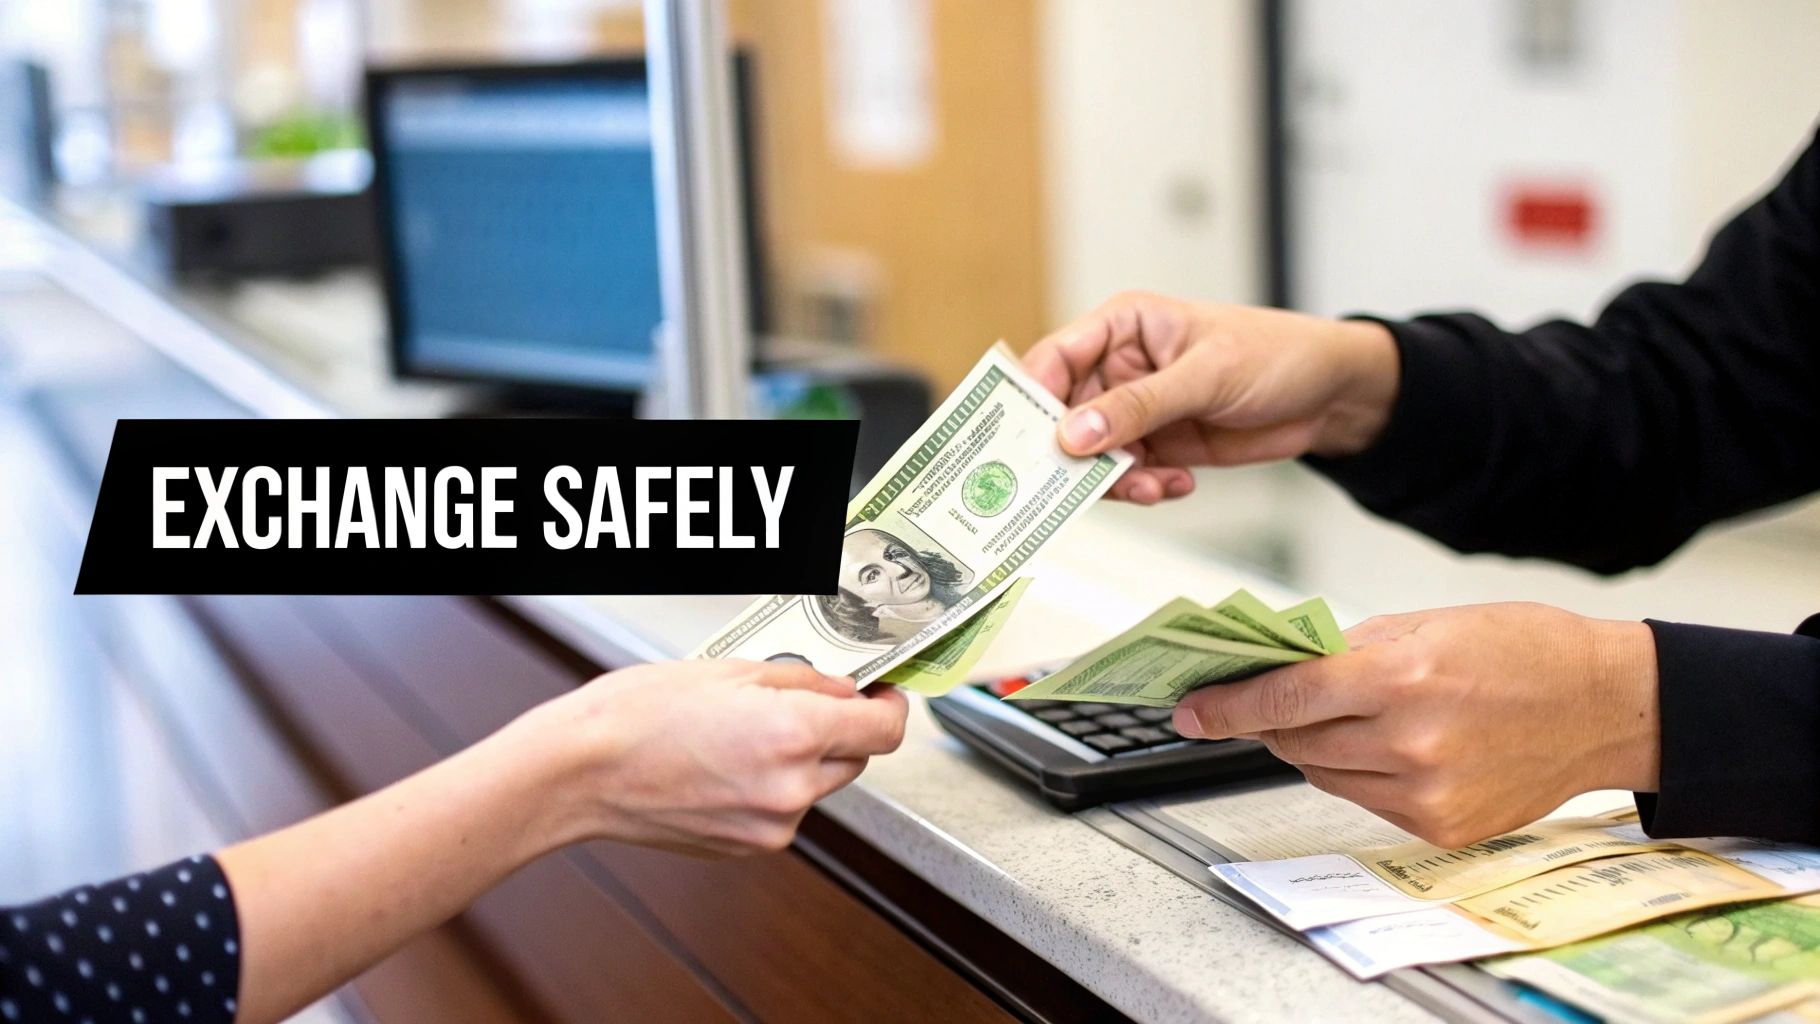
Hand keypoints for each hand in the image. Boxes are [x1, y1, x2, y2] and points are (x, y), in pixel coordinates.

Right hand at [521, 660, 908, 856]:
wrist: (581, 772)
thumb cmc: (638, 714)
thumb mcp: (732, 670)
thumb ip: (803, 681)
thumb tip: (843, 688)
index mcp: (795, 733)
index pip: (884, 729)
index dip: (892, 706)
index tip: (886, 694)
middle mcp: (791, 787)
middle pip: (857, 758)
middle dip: (841, 728)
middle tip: (802, 702)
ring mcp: (770, 825)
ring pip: (818, 785)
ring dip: (803, 758)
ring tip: (743, 732)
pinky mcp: (748, 847)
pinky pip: (783, 810)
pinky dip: (772, 785)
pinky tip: (727, 762)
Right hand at [1023, 291, 1400, 502]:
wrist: (1329, 395)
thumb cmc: (1275, 354)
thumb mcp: (1206, 374)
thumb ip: (1139, 405)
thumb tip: (1074, 433)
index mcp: (1121, 326)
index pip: (1053, 358)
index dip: (1032, 398)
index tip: (1029, 439)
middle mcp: (1118, 368)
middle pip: (1063, 416)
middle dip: (1072, 454)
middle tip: (1077, 485)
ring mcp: (1136, 411)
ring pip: (1092, 455)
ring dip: (1114, 479)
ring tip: (1152, 485)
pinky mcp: (1157, 445)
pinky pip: (1128, 477)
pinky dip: (1145, 488)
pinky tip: (1177, 483)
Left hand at [1172, 603, 1659, 847]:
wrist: (1606, 705)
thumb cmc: (1523, 650)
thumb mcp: (1427, 623)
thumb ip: (1347, 649)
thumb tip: (1277, 667)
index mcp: (1402, 676)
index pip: (1284, 698)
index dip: (1225, 706)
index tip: (1189, 709)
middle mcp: (1409, 741)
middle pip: (1294, 740)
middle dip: (1266, 722)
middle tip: (1251, 703)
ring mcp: (1425, 792)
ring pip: (1322, 773)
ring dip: (1311, 746)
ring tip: (1334, 718)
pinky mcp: (1441, 826)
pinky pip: (1364, 800)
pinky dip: (1357, 772)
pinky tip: (1382, 746)